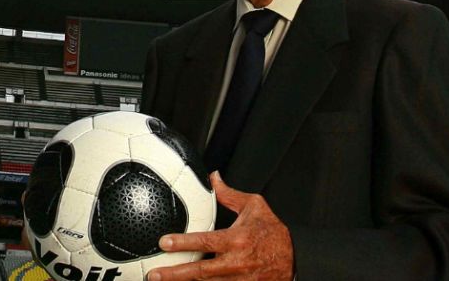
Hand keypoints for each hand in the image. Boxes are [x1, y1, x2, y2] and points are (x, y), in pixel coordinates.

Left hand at [147, 171, 293, 280]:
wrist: (294, 258)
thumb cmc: (273, 232)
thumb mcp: (254, 207)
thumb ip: (229, 195)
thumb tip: (214, 178)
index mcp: (237, 239)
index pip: (205, 241)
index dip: (183, 243)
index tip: (164, 242)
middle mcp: (236, 262)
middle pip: (199, 271)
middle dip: (175, 274)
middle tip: (154, 275)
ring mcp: (238, 280)